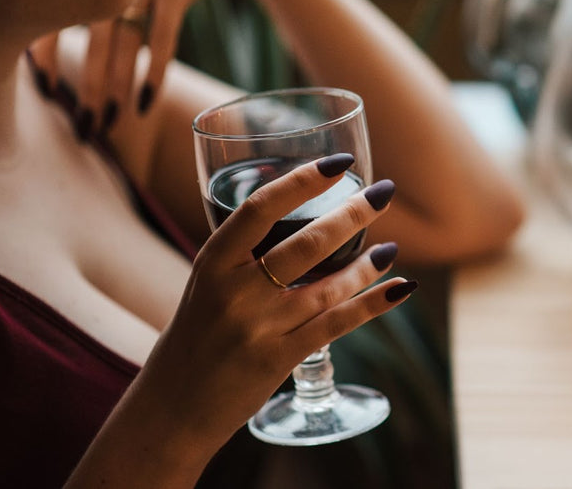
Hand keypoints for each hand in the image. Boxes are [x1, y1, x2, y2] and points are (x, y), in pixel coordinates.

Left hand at [26, 0, 275, 136]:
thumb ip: (116, 3)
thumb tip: (93, 59)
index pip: (59, 14)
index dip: (48, 55)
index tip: (48, 94)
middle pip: (92, 37)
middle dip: (88, 86)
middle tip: (85, 127)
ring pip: (123, 39)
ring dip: (116, 85)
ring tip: (112, 122)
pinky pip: (161, 34)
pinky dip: (153, 70)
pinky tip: (146, 101)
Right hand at [134, 156, 413, 452]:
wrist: (171, 409)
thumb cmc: (197, 336)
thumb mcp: (207, 286)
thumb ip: (244, 255)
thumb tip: (302, 214)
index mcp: (213, 262)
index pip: (260, 208)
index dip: (302, 181)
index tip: (337, 164)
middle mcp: (234, 291)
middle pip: (306, 243)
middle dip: (352, 213)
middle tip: (383, 192)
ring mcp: (257, 327)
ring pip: (328, 285)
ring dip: (368, 263)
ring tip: (390, 248)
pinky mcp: (278, 360)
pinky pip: (336, 324)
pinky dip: (374, 302)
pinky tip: (400, 287)